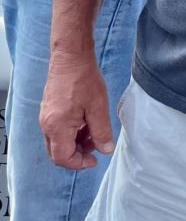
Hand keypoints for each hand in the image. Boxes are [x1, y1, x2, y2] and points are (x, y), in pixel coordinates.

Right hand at [40, 55, 113, 169]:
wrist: (71, 57)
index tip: (94, 160)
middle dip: (77, 155)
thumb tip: (106, 150)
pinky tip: (86, 124)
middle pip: (58, 153)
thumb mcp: (98, 107)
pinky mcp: (49, 110)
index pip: (62, 158)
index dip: (79, 163)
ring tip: (95, 133)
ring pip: (58, 142)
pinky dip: (71, 133)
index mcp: (57, 126)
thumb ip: (102, 131)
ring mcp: (46, 117)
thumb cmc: (84, 78)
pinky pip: (57, 130)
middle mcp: (47, 124)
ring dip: (76, 143)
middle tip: (95, 147)